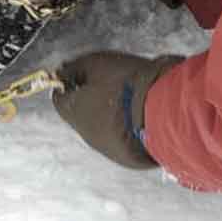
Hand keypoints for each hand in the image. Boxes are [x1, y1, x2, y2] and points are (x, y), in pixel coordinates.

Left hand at [52, 51, 182, 168]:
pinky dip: (126, 129)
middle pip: (81, 114)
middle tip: (111, 84)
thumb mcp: (96, 63)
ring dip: (110, 116)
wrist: (161, 110)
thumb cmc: (127, 83)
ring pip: (102, 129)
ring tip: (130, 100)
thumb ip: (74, 67)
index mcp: (72, 110)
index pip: (59, 96)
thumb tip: (63, 72)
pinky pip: (122, 140)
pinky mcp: (127, 158)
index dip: (71, 82)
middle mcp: (85, 133)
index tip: (84, 73)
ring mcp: (106, 148)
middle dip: (91, 99)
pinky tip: (141, 117)